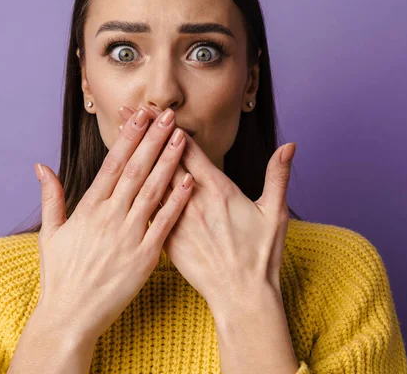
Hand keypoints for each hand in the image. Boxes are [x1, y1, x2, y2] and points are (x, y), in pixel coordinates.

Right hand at [33, 107, 193, 341]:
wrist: (71, 316)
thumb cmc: (61, 275)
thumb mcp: (50, 234)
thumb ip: (51, 197)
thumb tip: (41, 165)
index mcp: (88, 208)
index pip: (112, 164)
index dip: (128, 138)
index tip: (141, 116)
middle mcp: (109, 217)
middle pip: (135, 170)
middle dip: (153, 140)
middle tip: (167, 115)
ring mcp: (128, 236)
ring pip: (152, 190)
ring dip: (168, 162)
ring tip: (181, 137)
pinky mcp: (144, 257)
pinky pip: (164, 223)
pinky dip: (177, 201)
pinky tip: (190, 181)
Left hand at [117, 107, 295, 312]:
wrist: (242, 297)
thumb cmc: (261, 255)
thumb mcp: (276, 213)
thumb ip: (278, 176)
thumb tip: (290, 145)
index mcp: (218, 191)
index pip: (189, 151)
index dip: (169, 127)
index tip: (154, 109)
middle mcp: (193, 203)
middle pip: (163, 161)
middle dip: (143, 134)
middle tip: (124, 111)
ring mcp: (177, 222)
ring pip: (149, 183)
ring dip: (133, 158)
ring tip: (117, 137)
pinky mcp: (168, 242)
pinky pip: (147, 212)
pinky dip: (134, 192)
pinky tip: (121, 182)